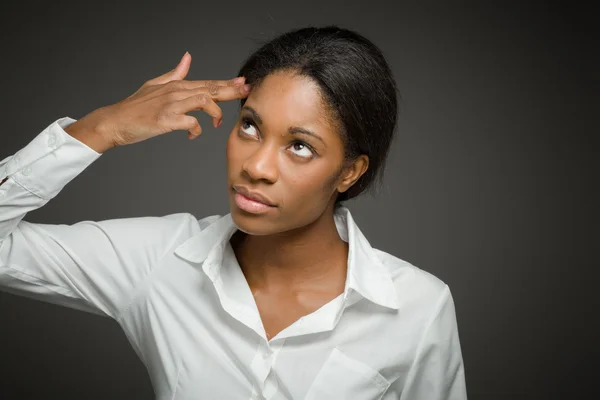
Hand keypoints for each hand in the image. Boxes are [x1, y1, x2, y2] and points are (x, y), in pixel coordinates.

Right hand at [69, 52, 249, 150]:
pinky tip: (192, 135)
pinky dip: (196, 129)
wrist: (115, 121)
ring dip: (214, 113)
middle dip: (231, 90)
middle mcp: (175, 91)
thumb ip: (175, 73)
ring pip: (203, 101)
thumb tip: (187, 58)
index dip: (227, 83)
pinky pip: (190, 122)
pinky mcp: (165, 119)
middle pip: (209, 89)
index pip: (207, 82)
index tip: (243, 83)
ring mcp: (170, 104)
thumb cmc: (135, 106)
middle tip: (246, 91)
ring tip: (216, 124)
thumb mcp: (156, 85)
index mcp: (176, 85)